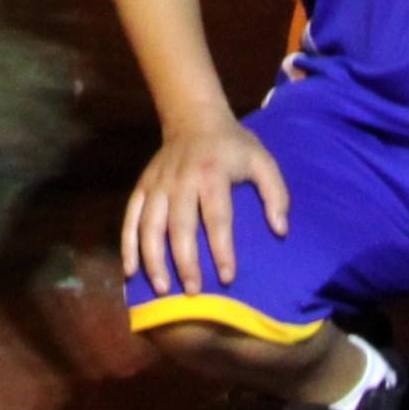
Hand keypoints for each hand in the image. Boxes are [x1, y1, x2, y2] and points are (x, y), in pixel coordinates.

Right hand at [121, 115, 290, 294]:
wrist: (193, 117)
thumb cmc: (232, 146)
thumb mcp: (262, 161)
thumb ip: (276, 194)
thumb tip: (280, 230)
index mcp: (212, 174)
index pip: (217, 217)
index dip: (222, 248)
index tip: (227, 277)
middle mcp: (180, 180)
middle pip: (180, 225)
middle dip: (185, 261)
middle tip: (193, 291)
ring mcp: (157, 183)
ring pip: (150, 225)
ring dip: (154, 258)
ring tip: (163, 287)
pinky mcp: (142, 186)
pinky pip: (130, 217)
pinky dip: (128, 244)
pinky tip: (131, 270)